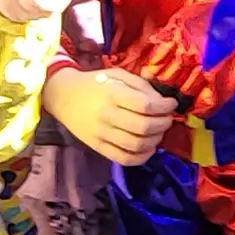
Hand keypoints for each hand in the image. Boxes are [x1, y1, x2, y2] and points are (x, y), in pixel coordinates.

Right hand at [43, 66, 179, 164]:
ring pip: (137, 144)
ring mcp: (101, 134)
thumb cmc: (94, 83)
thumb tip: (162, 99)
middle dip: (163, 124)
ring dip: (156, 140)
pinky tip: (148, 148)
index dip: (164, 106)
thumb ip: (141, 84)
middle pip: (144, 126)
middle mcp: (107, 115)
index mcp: (112, 94)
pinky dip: (141, 157)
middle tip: (168, 119)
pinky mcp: (98, 147)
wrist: (63, 97)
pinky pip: (124, 158)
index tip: (171, 104)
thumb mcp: (117, 75)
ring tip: (159, 132)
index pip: (146, 105)